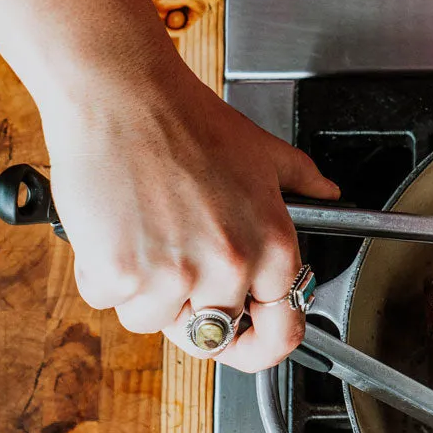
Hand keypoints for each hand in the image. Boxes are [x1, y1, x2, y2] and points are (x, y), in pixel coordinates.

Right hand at [42, 55, 338, 370]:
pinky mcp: (120, 272)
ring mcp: (176, 273)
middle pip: (210, 335)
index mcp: (273, 247)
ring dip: (141, 289)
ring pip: (152, 321)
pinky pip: (107, 300)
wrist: (125, 94)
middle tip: (173, 262)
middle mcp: (232, 266)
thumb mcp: (266, 152)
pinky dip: (102, 272)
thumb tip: (330, 193)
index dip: (256, 337)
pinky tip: (113, 227)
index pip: (280, 331)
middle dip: (188, 308)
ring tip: (144, 231)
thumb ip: (304, 183)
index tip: (242, 334)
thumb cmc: (188, 119)